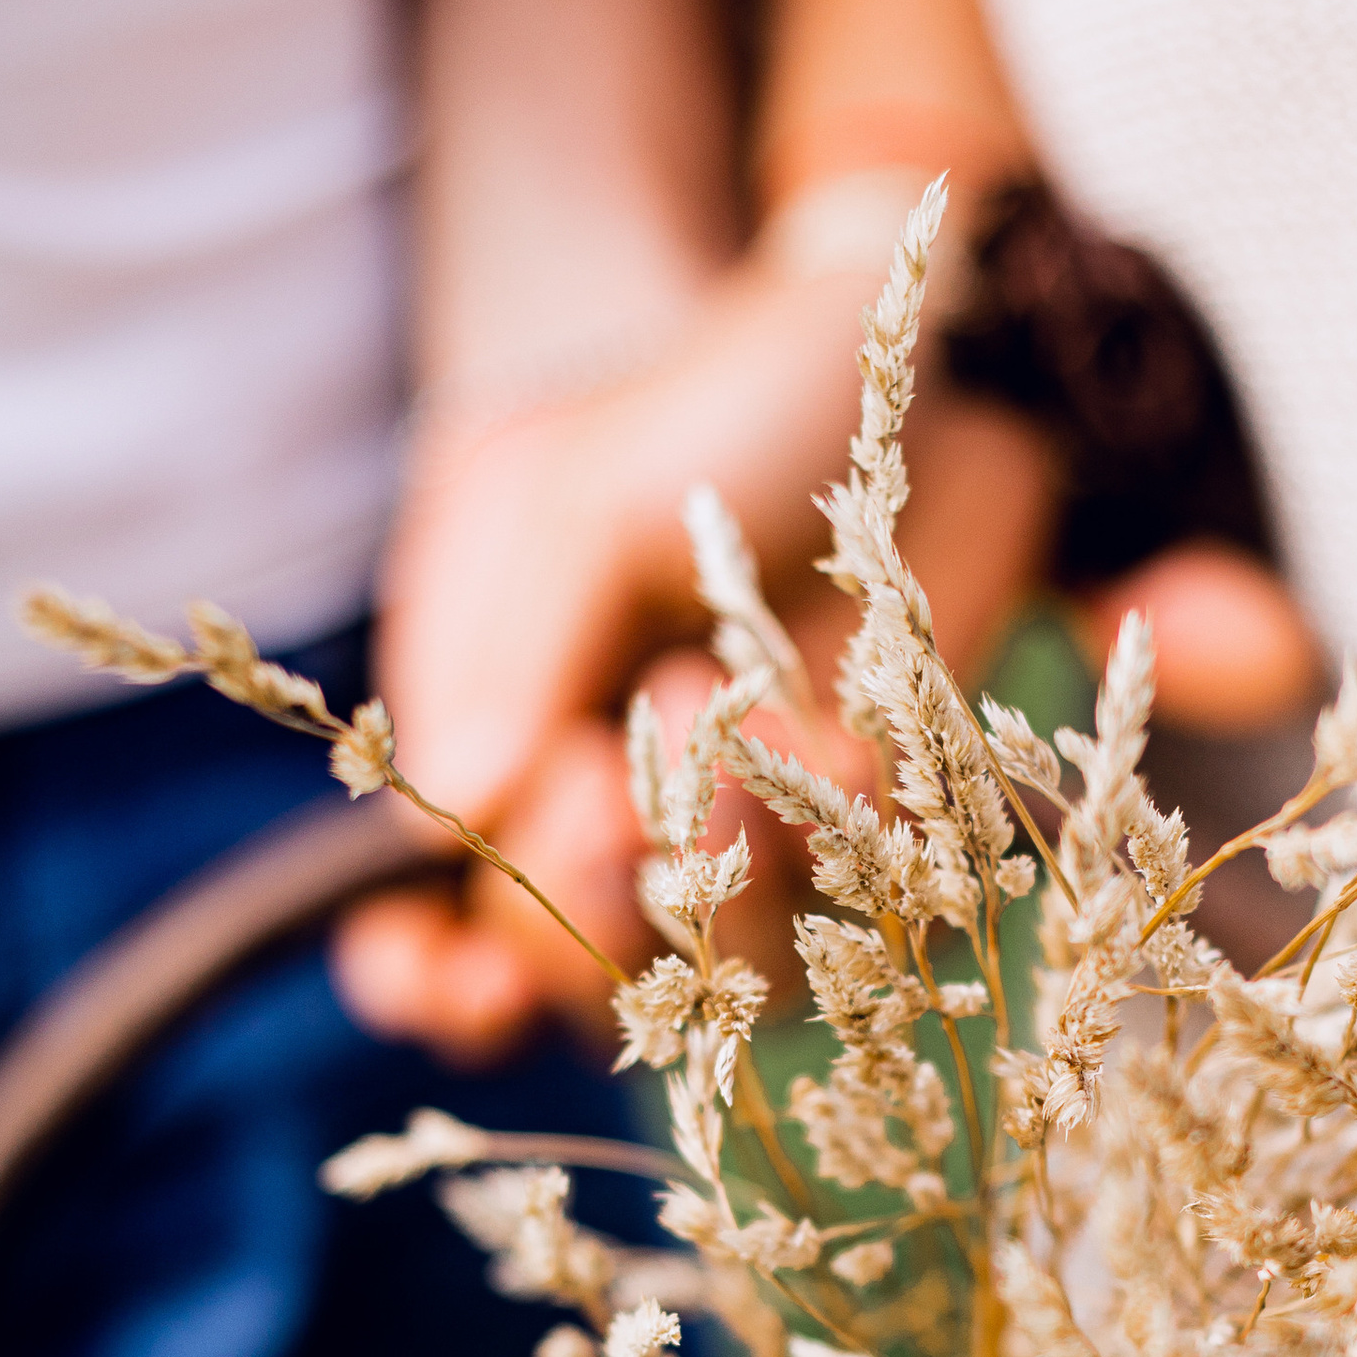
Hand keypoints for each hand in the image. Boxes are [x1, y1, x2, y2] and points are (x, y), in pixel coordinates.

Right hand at [336, 265, 1060, 1054]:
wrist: (936, 371)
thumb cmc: (720, 408)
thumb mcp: (573, 495)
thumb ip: (508, 657)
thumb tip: (447, 816)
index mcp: (488, 726)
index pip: (421, 910)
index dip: (422, 974)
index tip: (460, 985)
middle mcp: (601, 802)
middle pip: (557, 961)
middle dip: (567, 897)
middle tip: (602, 790)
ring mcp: (734, 832)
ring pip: (704, 965)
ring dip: (698, 863)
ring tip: (696, 703)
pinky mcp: (855, 834)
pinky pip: (839, 903)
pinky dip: (814, 824)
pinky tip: (812, 721)